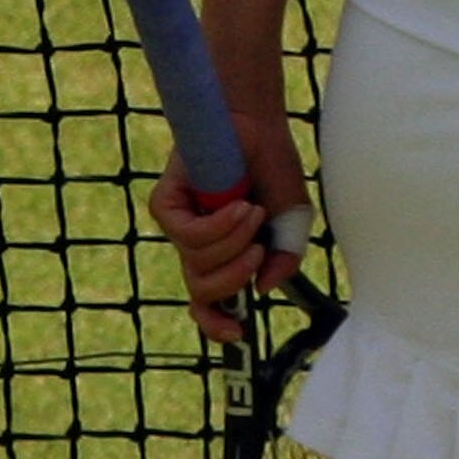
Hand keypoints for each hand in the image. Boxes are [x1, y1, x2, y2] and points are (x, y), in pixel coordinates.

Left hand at [147, 111, 312, 341]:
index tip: (237, 332)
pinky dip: (219, 224)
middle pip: (203, 291)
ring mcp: (180, 225)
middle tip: (257, 250)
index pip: (208, 304)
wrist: (256, 126)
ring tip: (252, 210)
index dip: (216, 325)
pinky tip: (238, 203)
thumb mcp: (292, 222)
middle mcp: (197, 246)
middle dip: (234, 277)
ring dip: (234, 242)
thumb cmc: (272, 171)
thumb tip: (262, 289)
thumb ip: (284, 259)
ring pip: (198, 263)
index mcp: (223, 255)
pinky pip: (190, 235)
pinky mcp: (166, 203)